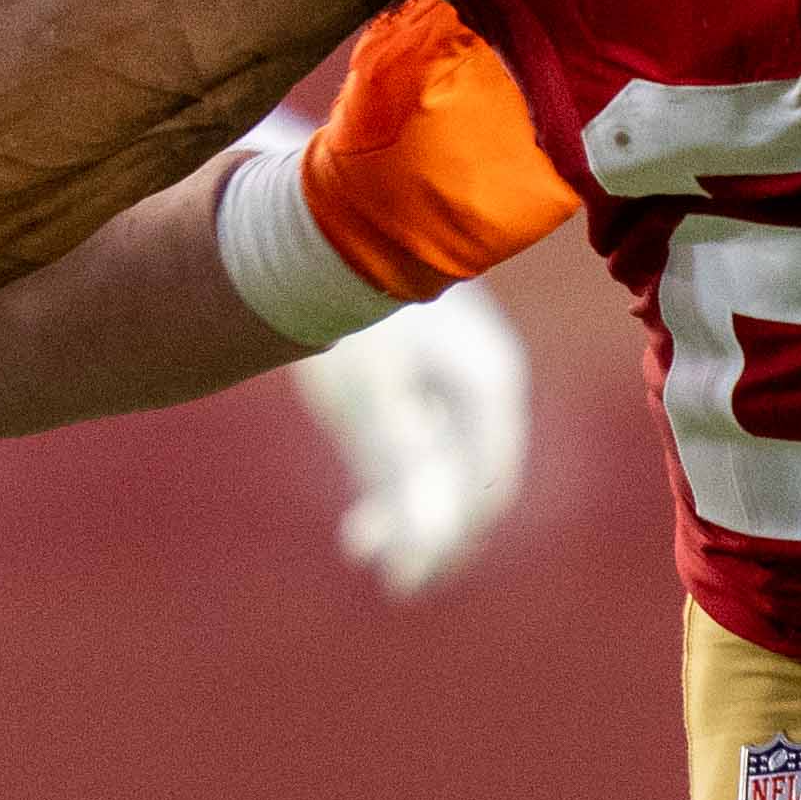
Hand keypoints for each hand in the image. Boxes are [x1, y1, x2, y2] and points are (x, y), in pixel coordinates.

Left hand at [288, 281, 530, 595]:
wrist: (313, 218)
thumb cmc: (342, 301)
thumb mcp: (369, 394)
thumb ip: (404, 472)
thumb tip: (430, 550)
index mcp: (486, 385)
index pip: (487, 484)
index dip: (451, 537)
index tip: (409, 579)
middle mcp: (479, 383)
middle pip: (473, 480)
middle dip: (434, 533)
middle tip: (395, 580)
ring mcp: (449, 376)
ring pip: (443, 466)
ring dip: (410, 513)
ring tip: (364, 548)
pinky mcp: (414, 373)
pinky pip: (419, 446)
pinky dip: (395, 485)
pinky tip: (361, 523)